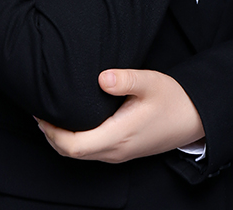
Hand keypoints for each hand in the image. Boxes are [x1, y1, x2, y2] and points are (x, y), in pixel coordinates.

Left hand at [36, 68, 204, 162]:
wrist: (194, 118)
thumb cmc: (173, 100)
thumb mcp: (150, 82)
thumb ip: (125, 79)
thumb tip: (101, 77)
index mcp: (119, 136)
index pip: (75, 146)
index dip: (53, 132)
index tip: (41, 113)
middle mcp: (115, 150)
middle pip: (72, 153)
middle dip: (51, 135)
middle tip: (39, 110)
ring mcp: (118, 153)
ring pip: (80, 154)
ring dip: (61, 139)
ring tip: (50, 114)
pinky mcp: (121, 150)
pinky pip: (90, 150)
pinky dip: (74, 140)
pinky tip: (71, 121)